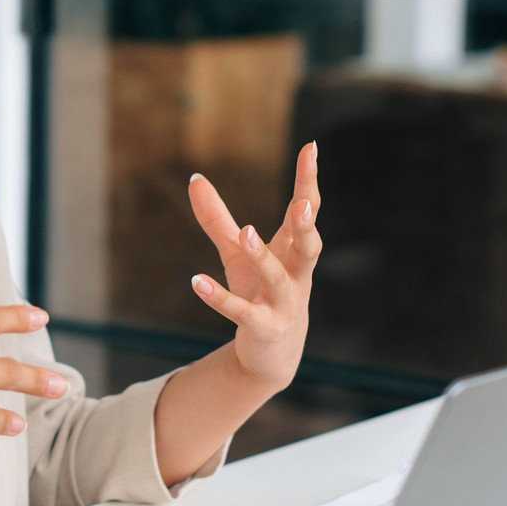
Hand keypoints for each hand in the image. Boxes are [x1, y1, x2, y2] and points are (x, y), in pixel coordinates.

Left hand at [187, 142, 321, 395]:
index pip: (306, 212)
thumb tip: (195, 178)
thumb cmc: (260, 296)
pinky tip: (196, 281)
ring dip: (264, 257)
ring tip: (246, 232)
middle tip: (304, 204)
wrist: (271, 357)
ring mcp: (283, 305)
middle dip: (307, 226)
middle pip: (309, 247)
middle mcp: (296, 277)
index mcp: (293, 253)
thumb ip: (217, 219)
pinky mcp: (263, 328)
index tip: (311, 148)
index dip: (309, 182)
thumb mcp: (237, 255)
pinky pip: (241, 312)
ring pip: (278, 279)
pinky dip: (219, 298)